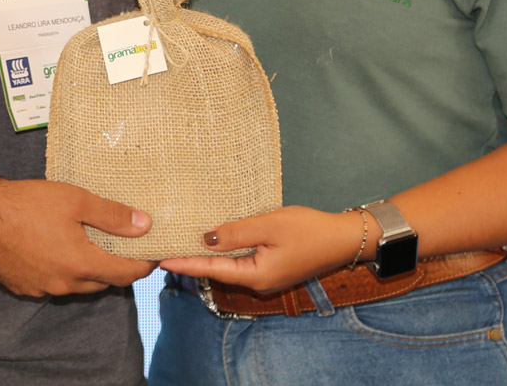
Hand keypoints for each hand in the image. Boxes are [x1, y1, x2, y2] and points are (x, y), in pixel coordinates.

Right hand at [0, 179, 157, 296]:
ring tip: (89, 244)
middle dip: (116, 266)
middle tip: (123, 245)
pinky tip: (55, 248)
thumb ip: (113, 216)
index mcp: (81, 264)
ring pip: (76, 285)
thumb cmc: (28, 203)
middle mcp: (63, 284)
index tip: (154, 255)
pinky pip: (51, 284)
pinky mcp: (22, 287)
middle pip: (102, 282)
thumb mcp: (76, 200)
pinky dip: (61, 271)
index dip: (144, 265)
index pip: (125, 275)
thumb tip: (145, 225)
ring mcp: (41, 289)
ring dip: (87, 270)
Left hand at [158, 205, 363, 293]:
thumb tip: (206, 239)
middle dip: (194, 259)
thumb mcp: (269, 225)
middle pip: (220, 270)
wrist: (344, 238)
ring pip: (232, 265)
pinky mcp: (275, 266)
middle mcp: (259, 280)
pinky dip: (229, 250)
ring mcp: (268, 275)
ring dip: (211, 254)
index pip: (212, 270)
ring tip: (186, 241)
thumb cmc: (309, 230)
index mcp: (256, 275)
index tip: (162, 260)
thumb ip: (236, 232)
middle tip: (168, 246)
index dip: (186, 263)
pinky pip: (245, 259)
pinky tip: (219, 238)